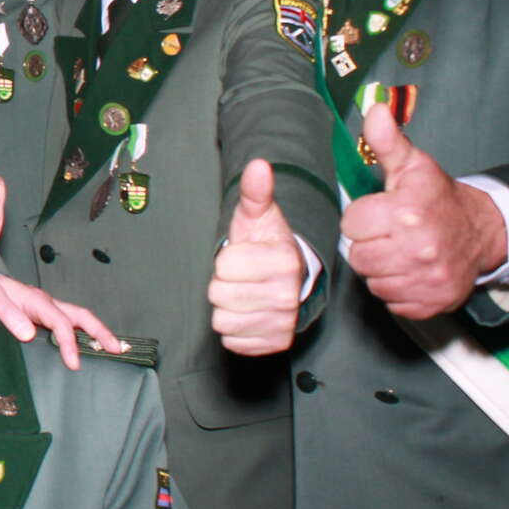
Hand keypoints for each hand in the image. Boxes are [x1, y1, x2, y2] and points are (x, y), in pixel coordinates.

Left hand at [0, 273, 121, 370]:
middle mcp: (48, 303)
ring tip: (114, 350)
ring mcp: (49, 308)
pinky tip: (91, 347)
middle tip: (117, 350)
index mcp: (37, 300)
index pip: (60, 323)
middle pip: (81, 316)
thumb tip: (30, 334)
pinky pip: (70, 324)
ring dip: (97, 333)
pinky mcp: (46, 316)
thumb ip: (8, 315)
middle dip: (100, 332)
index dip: (69, 344)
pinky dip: (84, 334)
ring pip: (80, 319)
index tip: (74, 364)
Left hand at [209, 159, 304, 354]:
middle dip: (223, 284)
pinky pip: (233, 342)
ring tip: (244, 293)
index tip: (243, 255)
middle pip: (219, 296)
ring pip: (223, 321)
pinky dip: (235, 330)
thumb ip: (255, 192)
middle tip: (241, 276)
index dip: (225, 259)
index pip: (224, 266)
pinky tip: (248, 313)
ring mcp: (284, 322)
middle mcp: (288, 295)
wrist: (289, 279)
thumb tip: (258, 164)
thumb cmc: (265, 244)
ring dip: (227, 307)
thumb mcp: (257, 215)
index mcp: (283, 261)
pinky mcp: (276, 344)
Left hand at [343, 103, 507, 319]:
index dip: (361, 219)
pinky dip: (397, 289)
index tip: (379, 213)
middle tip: (388, 234)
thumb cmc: (437, 197)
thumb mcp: (412, 166)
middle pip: (358, 257)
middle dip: (368, 245)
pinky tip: (409, 270)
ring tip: (398, 251)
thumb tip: (374, 109)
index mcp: (407, 213)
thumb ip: (386, 141)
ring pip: (372, 281)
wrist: (481, 231)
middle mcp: (418, 249)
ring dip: (381, 268)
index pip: (351, 225)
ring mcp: (427, 279)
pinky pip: (392, 302)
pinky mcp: (433, 302)